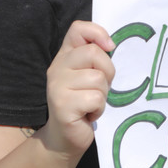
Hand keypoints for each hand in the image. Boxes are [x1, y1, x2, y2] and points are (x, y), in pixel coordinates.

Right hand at [43, 21, 114, 158]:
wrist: (65, 138)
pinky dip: (98, 109)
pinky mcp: (62, 105)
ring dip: (102, 95)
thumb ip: (96, 57)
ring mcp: (57, 86)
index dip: (97, 33)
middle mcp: (57, 67)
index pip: (78, 29)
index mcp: (65, 56)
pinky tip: (87, 115)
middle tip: (99, 88)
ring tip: (91, 104)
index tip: (109, 47)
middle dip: (107, 72)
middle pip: (94, 53)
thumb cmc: (84, 103)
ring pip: (98, 78)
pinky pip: (96, 98)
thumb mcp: (90, 75)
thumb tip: (110, 45)